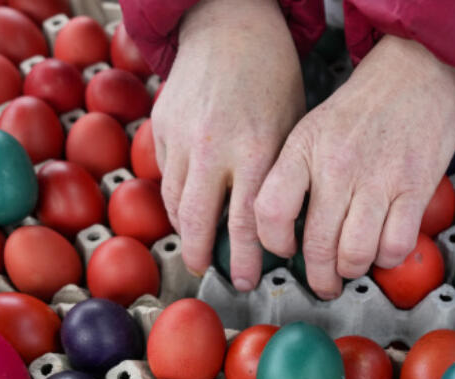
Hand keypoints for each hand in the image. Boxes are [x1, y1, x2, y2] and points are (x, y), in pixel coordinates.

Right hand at [151, 0, 304, 285]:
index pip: (246, 222)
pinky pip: (164, 177)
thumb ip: (280, 176)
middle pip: (199, 221)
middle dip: (203, 256)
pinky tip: (187, 212)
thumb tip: (280, 225)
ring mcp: (182, 137)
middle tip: (213, 275)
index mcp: (256, 149)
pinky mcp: (161, 127)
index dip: (245, 258)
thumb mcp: (292, 126)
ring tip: (197, 249)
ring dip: (185, 232)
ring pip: (174, 203)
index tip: (248, 277)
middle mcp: (214, 147)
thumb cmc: (271, 73)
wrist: (229, 23)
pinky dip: (174, 200)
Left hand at [254, 35, 454, 298]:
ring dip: (353, 270)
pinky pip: (395, 246)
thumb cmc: (363, 107)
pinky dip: (388, 259)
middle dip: (319, 277)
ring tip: (354, 266)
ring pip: (355, 254)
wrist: (420, 70)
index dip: (273, 243)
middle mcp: (338, 165)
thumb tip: (283, 230)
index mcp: (304, 148)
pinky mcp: (415, 187)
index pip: (270, 211)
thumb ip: (295, 174)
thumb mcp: (313, 129)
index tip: (285, 250)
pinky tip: (384, 248)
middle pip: (316, 246)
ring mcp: (378, 177)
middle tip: (325, 283)